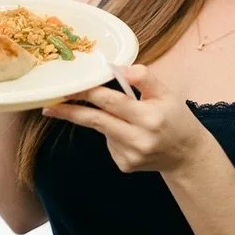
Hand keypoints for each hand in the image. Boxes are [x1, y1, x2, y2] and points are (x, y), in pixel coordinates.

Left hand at [41, 65, 207, 173]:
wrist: (186, 154)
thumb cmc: (177, 117)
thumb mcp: (167, 92)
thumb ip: (143, 78)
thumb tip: (116, 68)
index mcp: (150, 117)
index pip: (113, 102)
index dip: (89, 93)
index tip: (69, 88)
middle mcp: (138, 139)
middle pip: (97, 121)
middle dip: (71, 111)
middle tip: (49, 106)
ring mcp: (129, 156)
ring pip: (103, 131)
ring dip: (104, 120)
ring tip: (128, 119)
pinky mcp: (124, 166)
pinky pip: (109, 144)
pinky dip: (113, 134)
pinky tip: (130, 135)